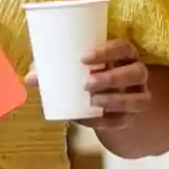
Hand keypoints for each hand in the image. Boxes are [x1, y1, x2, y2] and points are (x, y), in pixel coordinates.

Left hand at [24, 39, 150, 129]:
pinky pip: (126, 120)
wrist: (102, 93)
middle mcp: (137, 72)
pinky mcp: (132, 115)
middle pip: (137, 72)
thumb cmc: (86, 71)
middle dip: (112, 78)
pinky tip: (91, 119)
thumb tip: (28, 78)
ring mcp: (139, 95)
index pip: (123, 47)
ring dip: (116, 100)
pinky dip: (108, 122)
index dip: (107, 52)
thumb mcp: (71, 65)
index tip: (84, 58)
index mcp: (123, 53)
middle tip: (87, 83)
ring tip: (92, 101)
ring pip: (140, 99)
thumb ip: (51, 68)